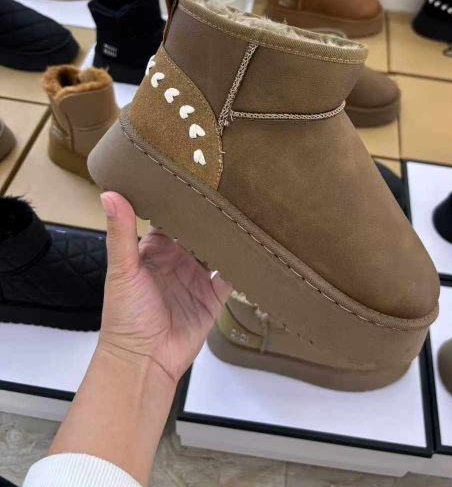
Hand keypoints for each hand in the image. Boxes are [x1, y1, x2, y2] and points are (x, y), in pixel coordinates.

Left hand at [98, 191, 231, 384]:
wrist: (143, 362)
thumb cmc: (125, 315)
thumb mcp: (122, 269)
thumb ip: (120, 232)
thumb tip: (109, 193)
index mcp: (154, 250)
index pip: (170, 217)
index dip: (180, 199)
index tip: (195, 175)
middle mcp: (178, 260)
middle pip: (198, 231)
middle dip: (210, 215)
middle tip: (229, 187)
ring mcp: (197, 278)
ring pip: (218, 250)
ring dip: (228, 236)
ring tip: (246, 211)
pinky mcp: (214, 297)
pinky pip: (232, 276)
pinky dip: (243, 264)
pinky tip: (255, 246)